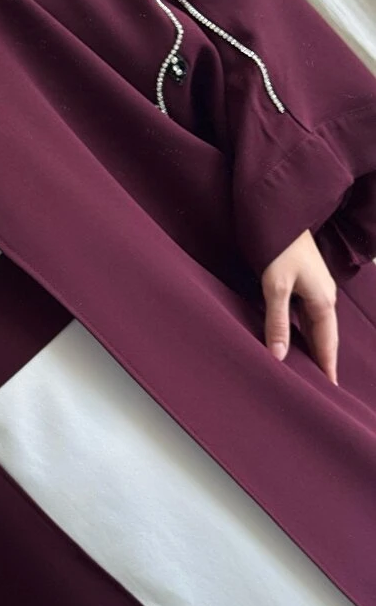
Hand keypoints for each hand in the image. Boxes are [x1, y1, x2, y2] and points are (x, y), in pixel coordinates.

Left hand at [261, 229, 338, 384]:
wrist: (281, 216)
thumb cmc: (279, 248)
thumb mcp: (275, 287)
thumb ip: (277, 321)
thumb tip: (278, 355)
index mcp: (322, 301)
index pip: (327, 343)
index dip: (326, 366)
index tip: (330, 389)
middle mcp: (324, 297)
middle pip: (325, 337)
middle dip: (323, 360)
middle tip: (320, 386)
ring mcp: (317, 289)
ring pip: (317, 326)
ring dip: (314, 347)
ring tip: (309, 368)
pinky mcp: (306, 282)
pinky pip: (309, 315)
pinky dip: (306, 332)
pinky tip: (297, 338)